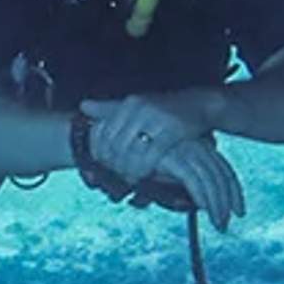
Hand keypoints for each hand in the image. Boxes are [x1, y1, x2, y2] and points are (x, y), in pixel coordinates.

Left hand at [81, 93, 205, 176]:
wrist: (200, 105)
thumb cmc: (164, 109)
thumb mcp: (136, 105)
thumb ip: (109, 108)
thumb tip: (82, 106)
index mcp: (128, 103)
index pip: (104, 133)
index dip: (100, 154)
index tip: (101, 167)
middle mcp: (139, 108)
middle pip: (116, 145)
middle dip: (113, 165)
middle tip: (114, 178)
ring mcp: (155, 118)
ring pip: (131, 151)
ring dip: (127, 170)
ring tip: (128, 179)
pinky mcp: (172, 130)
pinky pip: (151, 155)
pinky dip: (144, 168)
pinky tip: (144, 176)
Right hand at [140, 136, 243, 228]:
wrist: (116, 144)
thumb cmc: (136, 159)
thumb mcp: (156, 175)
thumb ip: (165, 188)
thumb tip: (173, 205)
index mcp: (196, 146)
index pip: (223, 170)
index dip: (234, 192)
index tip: (239, 211)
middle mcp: (193, 146)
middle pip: (222, 173)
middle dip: (230, 199)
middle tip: (230, 220)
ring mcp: (183, 150)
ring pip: (211, 179)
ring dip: (218, 204)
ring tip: (220, 223)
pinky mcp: (172, 157)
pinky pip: (193, 179)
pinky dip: (202, 196)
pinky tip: (206, 209)